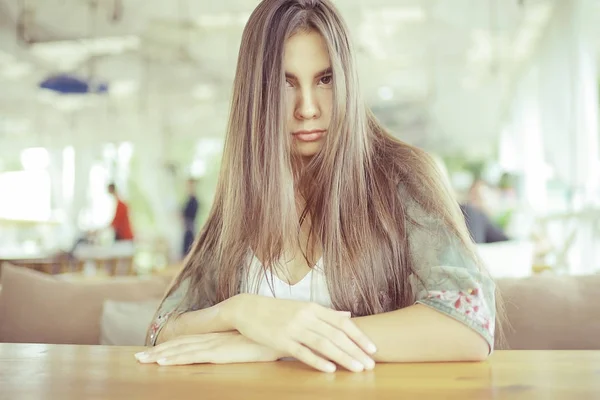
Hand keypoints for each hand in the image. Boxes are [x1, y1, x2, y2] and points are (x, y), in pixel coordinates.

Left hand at [134, 331, 280, 365]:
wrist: (278, 333)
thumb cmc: (266, 338)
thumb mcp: (247, 342)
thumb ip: (235, 344)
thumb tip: (231, 347)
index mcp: (217, 336)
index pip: (188, 340)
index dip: (169, 345)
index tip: (154, 350)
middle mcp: (211, 338)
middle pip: (179, 344)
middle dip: (157, 351)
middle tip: (138, 357)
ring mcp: (213, 344)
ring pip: (180, 350)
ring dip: (160, 356)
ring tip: (142, 360)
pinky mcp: (218, 353)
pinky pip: (192, 357)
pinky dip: (175, 358)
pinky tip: (163, 362)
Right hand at [228, 294, 376, 372]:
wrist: (247, 308)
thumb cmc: (277, 310)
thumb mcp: (303, 307)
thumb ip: (326, 313)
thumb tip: (347, 315)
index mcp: (313, 307)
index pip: (342, 322)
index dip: (359, 336)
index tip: (373, 348)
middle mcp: (306, 316)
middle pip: (336, 335)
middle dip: (356, 350)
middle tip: (371, 364)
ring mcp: (293, 328)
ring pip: (323, 344)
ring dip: (343, 357)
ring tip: (357, 368)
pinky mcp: (280, 340)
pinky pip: (302, 352)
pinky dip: (317, 361)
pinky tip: (330, 369)